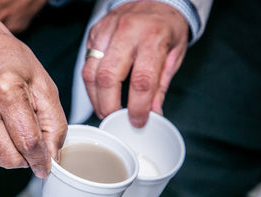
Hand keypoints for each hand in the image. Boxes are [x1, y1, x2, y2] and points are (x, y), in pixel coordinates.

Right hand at [0, 3, 66, 177]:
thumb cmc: (12, 61)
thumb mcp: (45, 85)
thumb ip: (55, 123)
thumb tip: (54, 155)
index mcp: (7, 92)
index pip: (28, 142)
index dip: (42, 159)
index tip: (49, 165)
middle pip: (12, 158)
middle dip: (30, 160)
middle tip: (39, 148)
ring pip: (0, 159)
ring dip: (17, 155)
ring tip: (21, 129)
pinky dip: (4, 147)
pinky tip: (6, 126)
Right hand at [82, 1, 188, 126]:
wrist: (156, 0)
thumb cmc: (166, 27)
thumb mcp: (174, 56)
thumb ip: (161, 86)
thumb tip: (152, 113)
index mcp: (153, 37)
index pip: (142, 80)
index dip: (138, 107)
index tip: (137, 121)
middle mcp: (127, 31)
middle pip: (108, 78)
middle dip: (109, 106)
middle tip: (114, 119)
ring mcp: (107, 30)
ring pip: (91, 73)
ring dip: (96, 98)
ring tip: (105, 110)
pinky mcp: (94, 33)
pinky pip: (86, 64)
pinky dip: (91, 84)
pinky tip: (100, 93)